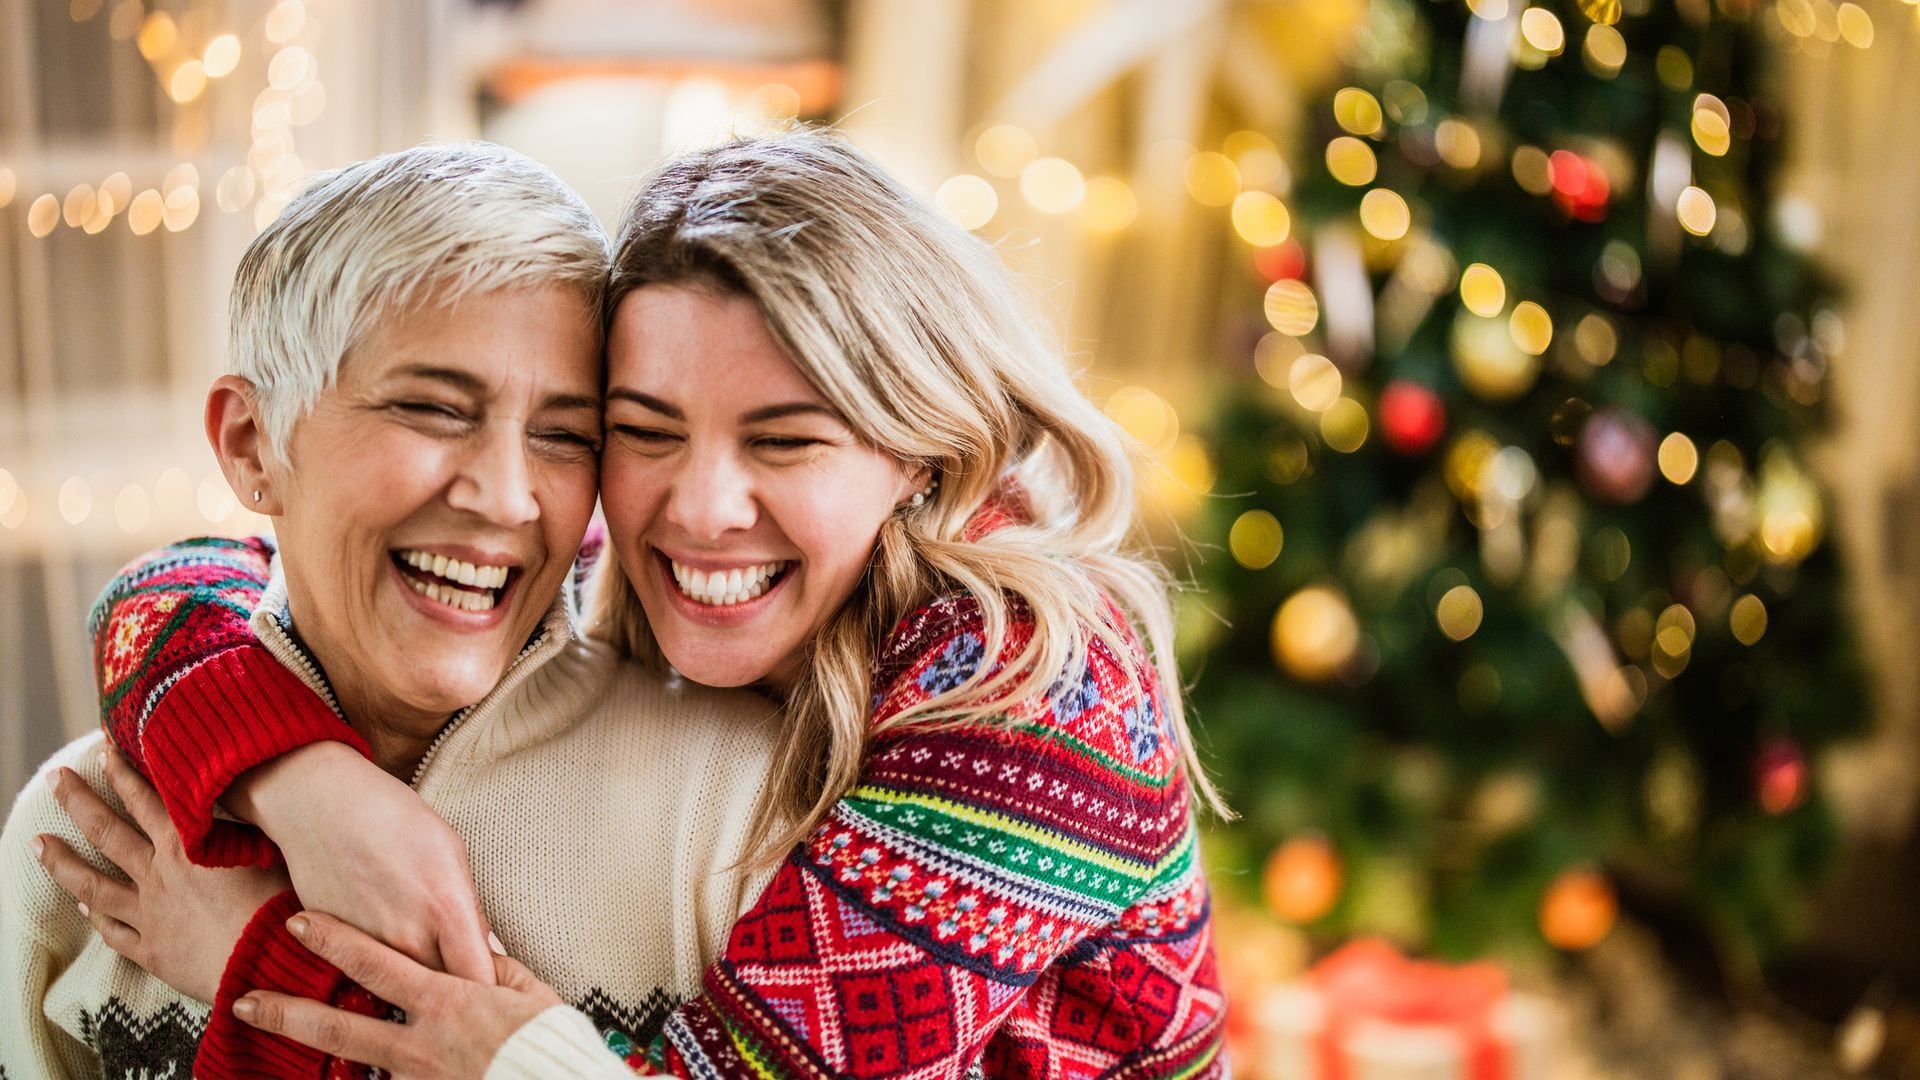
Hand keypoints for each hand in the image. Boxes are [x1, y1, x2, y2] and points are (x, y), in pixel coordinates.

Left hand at [36, 744, 291, 1002]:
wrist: (267, 962)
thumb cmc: (280, 902)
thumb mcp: (268, 847)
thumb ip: (242, 823)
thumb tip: (238, 793)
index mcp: (185, 845)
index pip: (146, 798)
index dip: (124, 772)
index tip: (103, 749)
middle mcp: (159, 874)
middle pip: (107, 832)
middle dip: (78, 801)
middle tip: (55, 778)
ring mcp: (149, 913)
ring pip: (93, 884)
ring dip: (61, 861)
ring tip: (37, 843)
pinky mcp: (152, 950)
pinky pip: (113, 931)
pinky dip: (94, 916)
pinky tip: (82, 907)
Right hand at [228, 741, 497, 983]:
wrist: (320, 803)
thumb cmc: (393, 817)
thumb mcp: (450, 852)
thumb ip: (468, 910)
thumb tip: (485, 951)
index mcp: (447, 906)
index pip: (479, 976)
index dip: (490, 996)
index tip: (496, 1004)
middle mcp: (408, 934)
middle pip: (441, 995)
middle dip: (455, 1006)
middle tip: (465, 1011)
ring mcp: (367, 946)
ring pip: (399, 993)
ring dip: (412, 997)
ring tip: (426, 999)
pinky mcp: (332, 949)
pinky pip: (362, 978)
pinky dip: (373, 981)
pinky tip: (381, 975)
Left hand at [233, 910, 561, 1078]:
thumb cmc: (548, 1042)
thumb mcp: (528, 992)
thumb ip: (494, 967)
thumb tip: (475, 947)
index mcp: (446, 1001)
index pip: (375, 964)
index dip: (333, 941)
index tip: (300, 922)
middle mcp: (420, 1042)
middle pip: (339, 1023)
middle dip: (287, 1012)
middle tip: (244, 1002)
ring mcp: (416, 1078)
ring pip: (349, 1066)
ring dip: (307, 1054)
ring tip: (267, 1042)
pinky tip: (320, 1078)